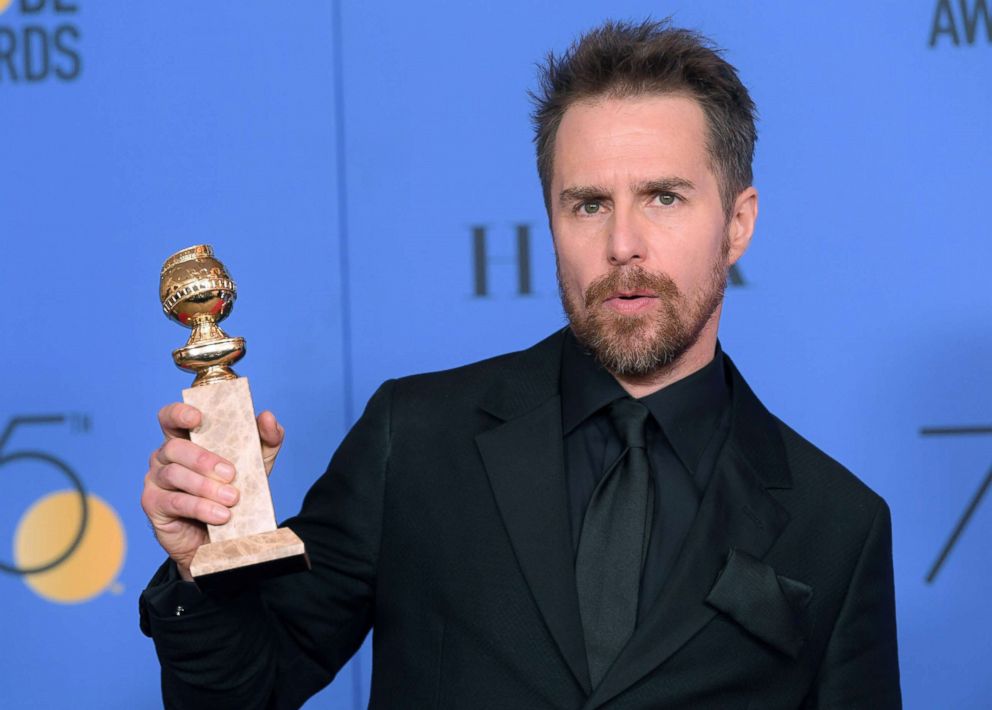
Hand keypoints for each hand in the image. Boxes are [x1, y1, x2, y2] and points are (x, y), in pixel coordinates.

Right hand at [141, 403, 284, 581]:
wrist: (224, 538)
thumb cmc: (233, 493)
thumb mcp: (255, 465)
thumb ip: (266, 440)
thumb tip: (267, 417)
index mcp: (185, 440)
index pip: (170, 417)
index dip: (179, 413)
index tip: (197, 418)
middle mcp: (164, 457)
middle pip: (174, 447)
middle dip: (203, 459)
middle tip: (231, 474)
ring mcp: (156, 481)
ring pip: (174, 474)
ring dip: (206, 486)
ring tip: (232, 499)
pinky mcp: (153, 506)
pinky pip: (175, 502)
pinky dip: (200, 507)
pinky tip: (221, 515)